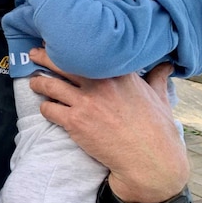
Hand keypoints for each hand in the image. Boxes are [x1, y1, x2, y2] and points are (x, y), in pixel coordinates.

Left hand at [29, 50, 188, 202]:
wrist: (149, 161)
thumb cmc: (157, 130)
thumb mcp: (160, 98)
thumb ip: (156, 78)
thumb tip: (166, 64)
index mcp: (119, 73)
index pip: (87, 51)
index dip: (70, 46)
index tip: (59, 41)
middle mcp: (99, 84)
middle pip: (60, 62)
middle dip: (43, 56)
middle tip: (35, 54)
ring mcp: (85, 102)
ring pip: (48, 85)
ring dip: (38, 82)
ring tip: (35, 82)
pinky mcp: (75, 122)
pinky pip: (48, 109)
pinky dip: (45, 107)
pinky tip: (47, 108)